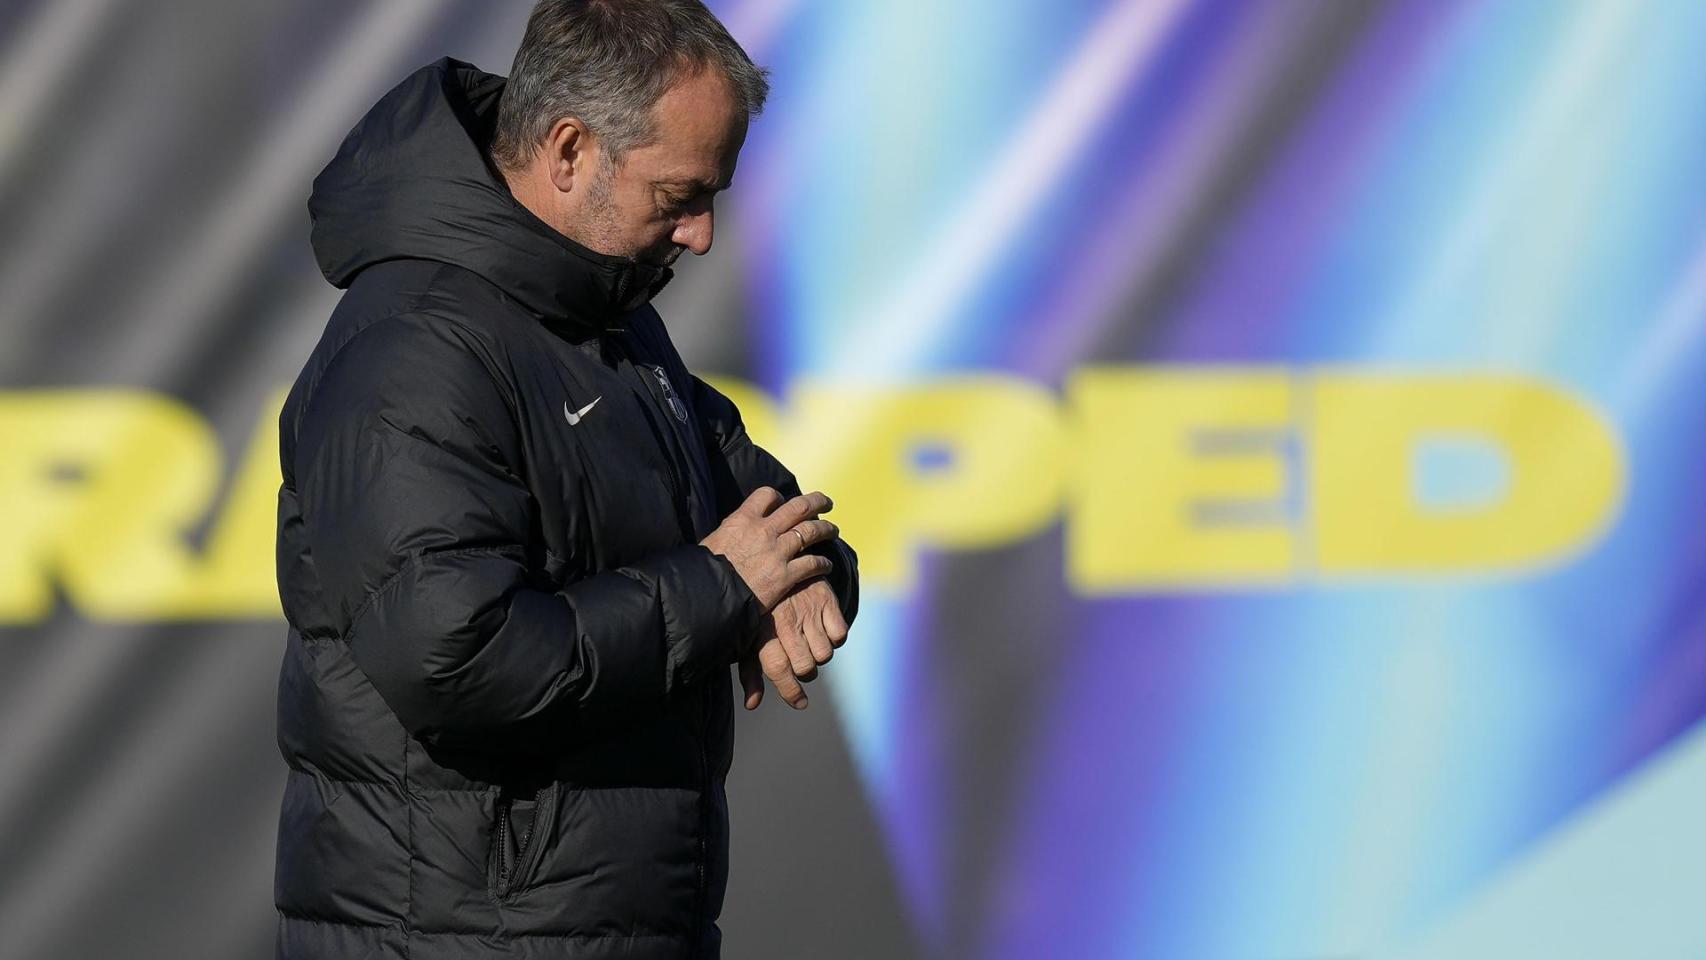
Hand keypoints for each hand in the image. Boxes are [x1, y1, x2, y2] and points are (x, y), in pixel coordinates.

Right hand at [701, 486, 837, 609]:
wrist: (707, 597)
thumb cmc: (703, 573)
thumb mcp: (711, 543)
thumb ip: (728, 534)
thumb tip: (729, 535)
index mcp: (742, 519)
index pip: (767, 495)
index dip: (778, 497)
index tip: (784, 502)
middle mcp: (763, 530)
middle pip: (798, 507)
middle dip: (816, 501)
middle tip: (826, 502)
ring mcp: (777, 552)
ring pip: (811, 531)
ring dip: (826, 529)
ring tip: (834, 530)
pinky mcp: (786, 575)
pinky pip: (813, 563)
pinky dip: (823, 563)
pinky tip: (827, 565)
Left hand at [739, 577, 849, 710]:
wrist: (781, 565)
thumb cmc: (763, 611)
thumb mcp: (751, 637)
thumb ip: (750, 672)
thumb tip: (752, 705)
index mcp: (763, 630)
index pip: (778, 669)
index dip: (790, 691)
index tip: (799, 703)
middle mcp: (786, 621)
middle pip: (805, 667)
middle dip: (805, 672)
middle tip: (801, 661)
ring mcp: (808, 610)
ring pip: (824, 654)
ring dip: (820, 655)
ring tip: (811, 643)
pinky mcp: (827, 601)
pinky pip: (840, 636)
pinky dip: (834, 638)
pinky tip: (823, 630)